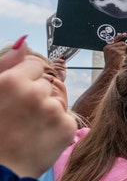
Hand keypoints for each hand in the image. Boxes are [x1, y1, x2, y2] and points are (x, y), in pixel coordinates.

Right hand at [0, 39, 75, 177]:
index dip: (27, 79)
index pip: (37, 65)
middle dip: (37, 96)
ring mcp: (54, 110)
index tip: (17, 96)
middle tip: (18, 117)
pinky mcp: (67, 128)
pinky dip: (57, 127)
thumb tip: (24, 42)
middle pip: (48, 83)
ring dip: (48, 111)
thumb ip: (5, 65)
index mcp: (11, 81)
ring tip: (27, 129)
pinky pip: (67, 118)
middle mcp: (35, 92)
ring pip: (58, 100)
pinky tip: (39, 139)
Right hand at [102, 33, 126, 71]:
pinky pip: (126, 52)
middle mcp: (110, 47)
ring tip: (120, 57)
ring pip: (125, 47)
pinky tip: (122, 58)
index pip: (115, 39)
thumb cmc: (112, 63)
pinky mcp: (119, 53)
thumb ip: (118, 47)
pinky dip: (126, 54)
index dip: (121, 36)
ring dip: (125, 51)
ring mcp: (114, 50)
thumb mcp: (112, 54)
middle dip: (124, 48)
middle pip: (122, 43)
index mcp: (107, 47)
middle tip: (122, 54)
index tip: (125, 34)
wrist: (110, 69)